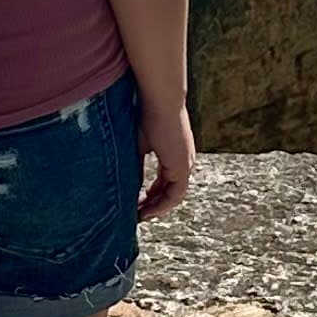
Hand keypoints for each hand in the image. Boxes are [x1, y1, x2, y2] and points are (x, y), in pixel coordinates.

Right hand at [138, 98, 196, 220]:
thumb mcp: (139, 144)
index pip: (165, 181)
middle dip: (153, 205)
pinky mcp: (182, 167)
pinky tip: (146, 210)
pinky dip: (161, 205)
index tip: (137, 202)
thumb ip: (137, 165)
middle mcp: (184, 161)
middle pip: (171, 191)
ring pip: (173, 196)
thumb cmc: (148, 115)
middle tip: (137, 215)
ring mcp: (185, 164)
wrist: (161, 100)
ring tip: (140, 216)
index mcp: (175, 153)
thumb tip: (130, 184)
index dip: (152, 194)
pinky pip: (174, 195)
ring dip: (157, 208)